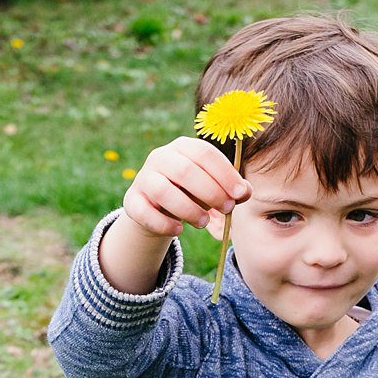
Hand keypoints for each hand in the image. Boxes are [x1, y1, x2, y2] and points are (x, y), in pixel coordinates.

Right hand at [121, 136, 251, 239]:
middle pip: (185, 171)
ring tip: (203, 222)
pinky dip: (163, 223)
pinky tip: (179, 230)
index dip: (225, 174)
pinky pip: (144, 212)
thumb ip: (233, 189)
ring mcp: (144, 178)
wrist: (159, 208)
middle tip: (227, 209)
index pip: (205, 153)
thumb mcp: (215, 187)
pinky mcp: (132, 200)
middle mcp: (161, 157)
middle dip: (210, 192)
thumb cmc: (193, 192)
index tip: (240, 194)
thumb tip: (245, 191)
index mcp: (184, 147)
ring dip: (188, 209)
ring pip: (163, 191)